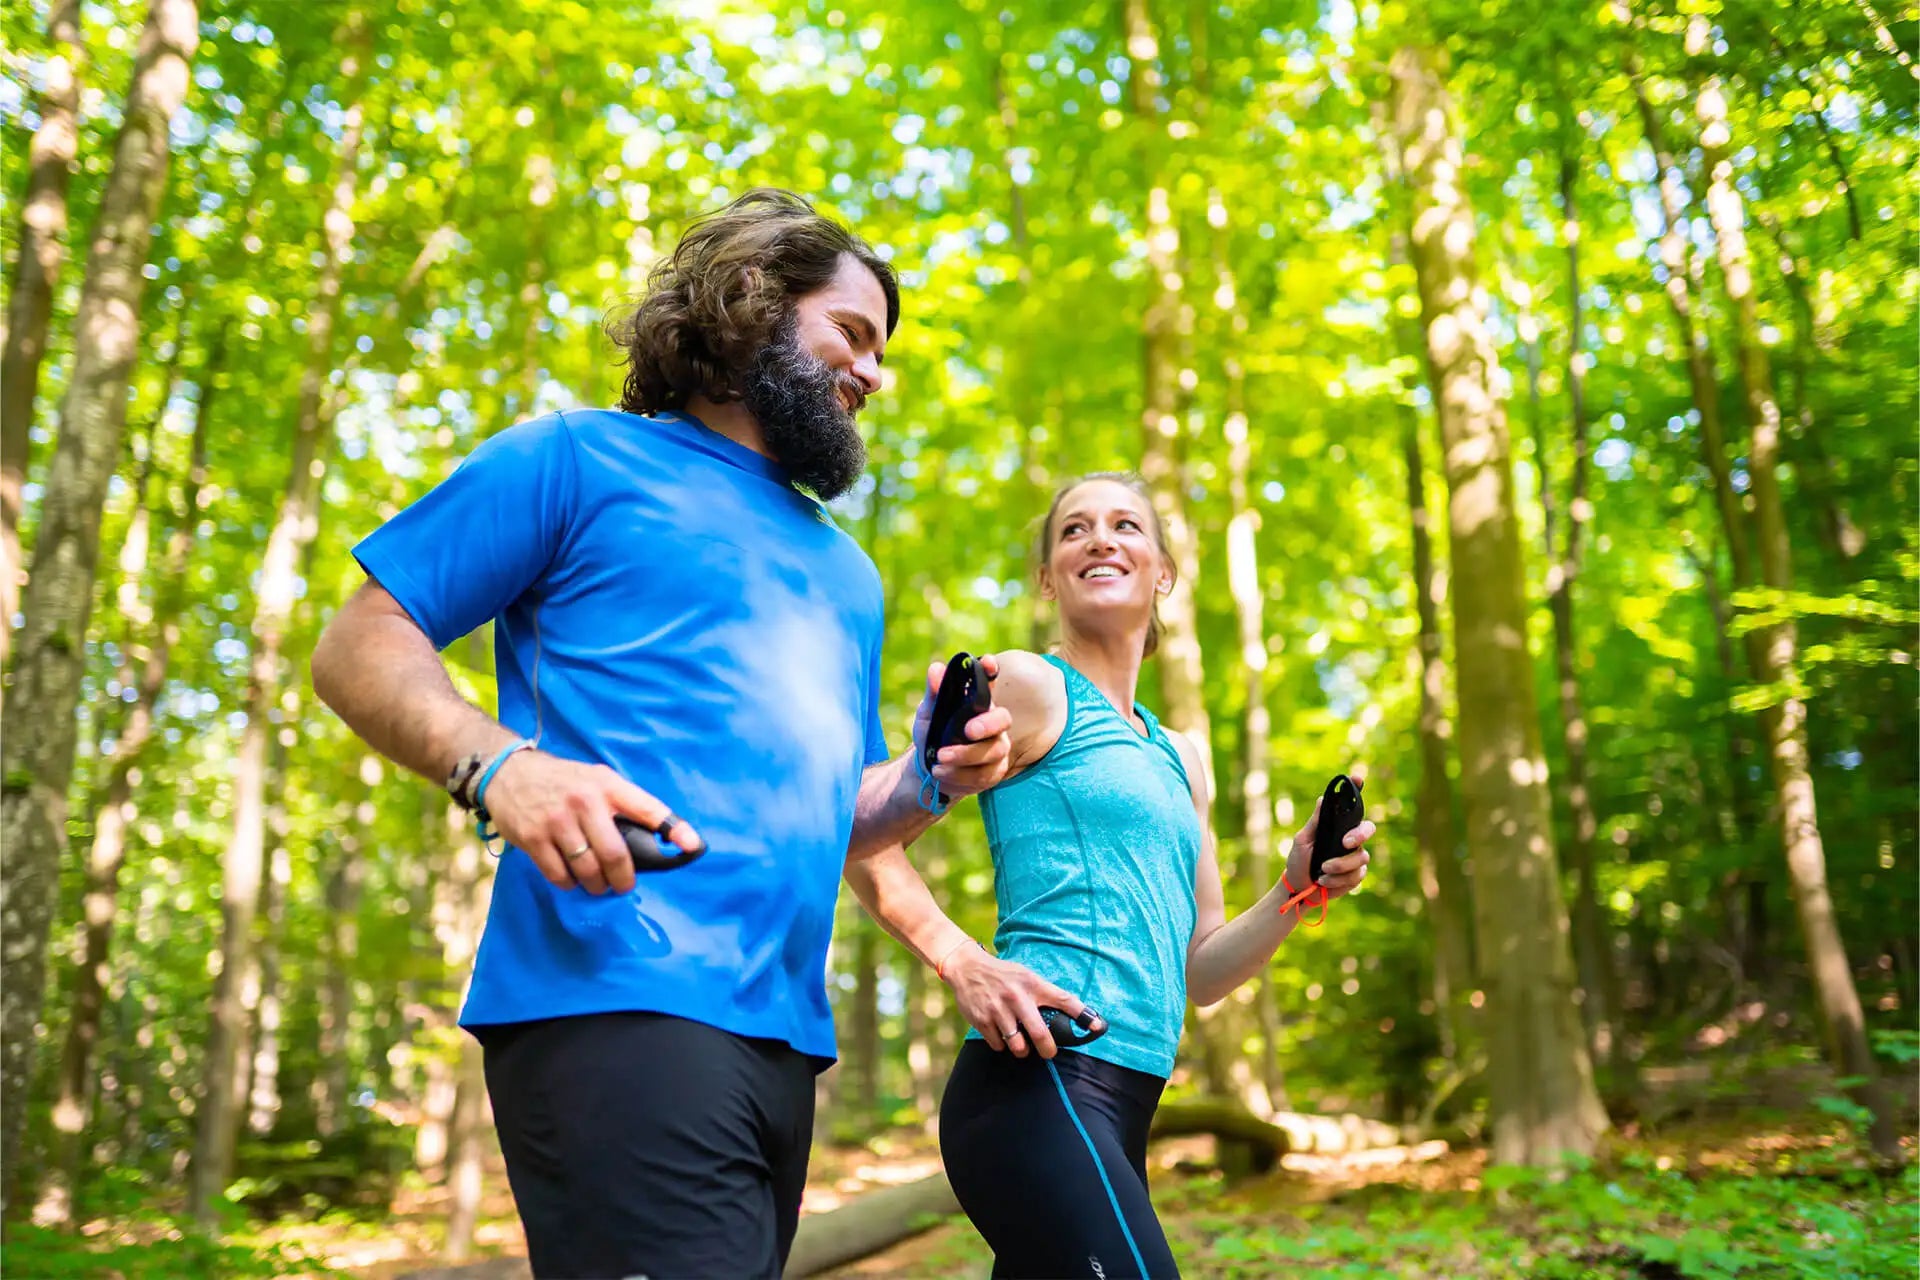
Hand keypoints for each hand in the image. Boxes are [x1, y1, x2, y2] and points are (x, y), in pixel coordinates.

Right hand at [481, 750, 705, 895]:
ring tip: (598, 884)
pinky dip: (570, 883)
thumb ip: (623, 803)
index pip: (648, 808)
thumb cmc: (564, 781)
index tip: (694, 846)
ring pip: (588, 870)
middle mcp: (584, 802)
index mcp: (607, 786)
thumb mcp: (597, 779)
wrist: (508, 773)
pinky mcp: (532, 838)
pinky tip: (572, 877)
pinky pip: (559, 875)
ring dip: (597, 885)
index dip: (675, 828)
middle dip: (623, 879)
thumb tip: (656, 837)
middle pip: (615, 855)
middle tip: (624, 885)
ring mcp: (557, 821)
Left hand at [911, 654, 1013, 800]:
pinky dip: (960, 774)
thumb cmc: (933, 734)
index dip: (991, 672)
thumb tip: (936, 668)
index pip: (989, 683)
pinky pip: (984, 774)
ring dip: (965, 755)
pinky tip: (940, 771)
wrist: (931, 769)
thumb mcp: (929, 714)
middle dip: (988, 724)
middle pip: (1003, 719)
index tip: (988, 662)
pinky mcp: (994, 772)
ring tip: (940, 757)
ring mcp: (997, 748)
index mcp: (978, 703)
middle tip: (968, 730)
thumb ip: (935, 693)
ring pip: (993, 751)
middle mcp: (993, 723)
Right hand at [944, 944, 1102, 1059]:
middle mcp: (1017, 997)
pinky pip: (998, 1045)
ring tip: (1022, 1045)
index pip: (1064, 999)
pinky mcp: (982, 1020)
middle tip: (1049, 1052)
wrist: (967, 967)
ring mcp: (998, 1010)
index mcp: (1032, 984)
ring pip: (1018, 1045)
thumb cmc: (1003, 974)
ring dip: (1022, 1050)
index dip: (1083, 1014)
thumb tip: (1069, 1015)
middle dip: (1048, 1050)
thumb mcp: (1025, 976)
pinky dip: (1002, 1045)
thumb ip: (1043, 993)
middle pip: (1040, 1034)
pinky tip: (1001, 1035)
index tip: (1097, 1026)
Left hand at [1284, 782, 1374, 901]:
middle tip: (1345, 842)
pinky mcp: (1356, 875)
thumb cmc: (1298, 860)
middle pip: (1368, 829)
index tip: (1357, 777)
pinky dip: (1338, 879)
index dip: (1357, 789)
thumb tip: (1322, 798)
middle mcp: (1350, 839)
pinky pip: (1356, 875)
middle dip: (1359, 835)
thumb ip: (1315, 823)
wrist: (1299, 888)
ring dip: (1339, 866)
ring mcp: (1355, 857)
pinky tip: (1325, 880)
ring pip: (1360, 857)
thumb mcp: (1303, 840)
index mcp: (1337, 827)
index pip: (1351, 806)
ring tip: (1321, 871)